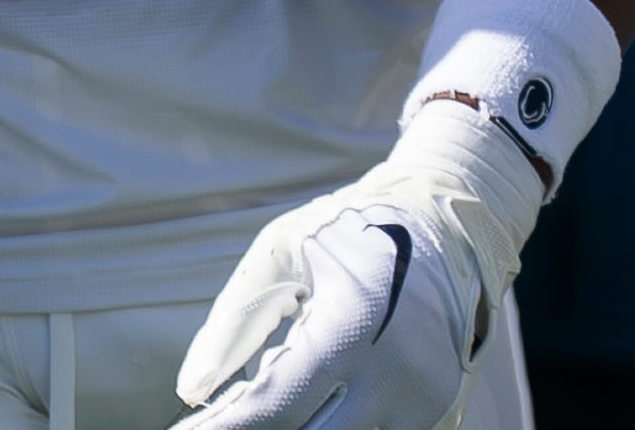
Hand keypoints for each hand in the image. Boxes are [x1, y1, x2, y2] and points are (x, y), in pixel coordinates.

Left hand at [174, 104, 538, 429]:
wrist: (445, 224)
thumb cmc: (347, 229)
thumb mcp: (278, 254)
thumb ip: (233, 325)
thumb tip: (189, 390)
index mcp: (352, 326)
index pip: (278, 403)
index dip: (229, 427)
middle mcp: (395, 373)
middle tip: (215, 425)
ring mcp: (423, 397)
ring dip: (298, 428)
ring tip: (256, 408)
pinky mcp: (437, 407)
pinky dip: (333, 423)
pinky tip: (300, 406)